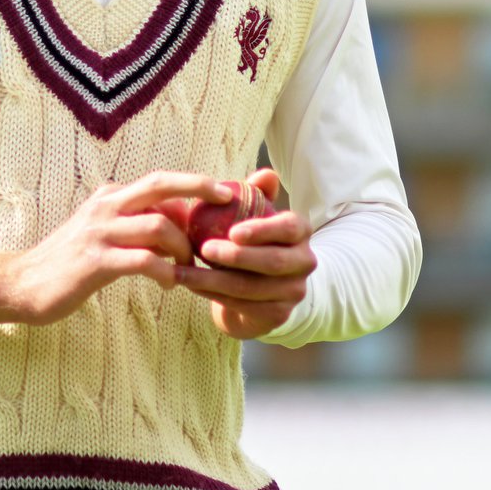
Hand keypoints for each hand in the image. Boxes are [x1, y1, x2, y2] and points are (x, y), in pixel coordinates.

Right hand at [0, 171, 232, 326]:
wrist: (24, 282)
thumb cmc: (71, 261)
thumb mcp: (102, 232)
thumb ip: (134, 224)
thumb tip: (178, 224)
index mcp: (111, 196)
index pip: (160, 181)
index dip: (194, 183)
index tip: (225, 190)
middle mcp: (106, 206)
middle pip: (161, 184)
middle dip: (199, 187)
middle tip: (228, 199)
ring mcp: (100, 232)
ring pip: (158, 225)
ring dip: (183, 247)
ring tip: (188, 268)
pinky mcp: (96, 261)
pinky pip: (143, 260)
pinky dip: (165, 270)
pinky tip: (169, 282)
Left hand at [172, 168, 315, 339]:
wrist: (259, 282)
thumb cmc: (252, 236)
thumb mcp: (254, 211)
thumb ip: (258, 193)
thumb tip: (266, 174)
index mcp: (301, 232)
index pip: (290, 228)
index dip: (263, 230)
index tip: (232, 231)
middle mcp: (305, 262)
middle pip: (273, 262)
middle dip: (236, 257)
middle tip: (204, 248)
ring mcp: (294, 292)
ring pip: (253, 288)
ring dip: (215, 280)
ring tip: (185, 270)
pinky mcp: (278, 315)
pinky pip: (243, 306)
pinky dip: (214, 296)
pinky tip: (191, 285)